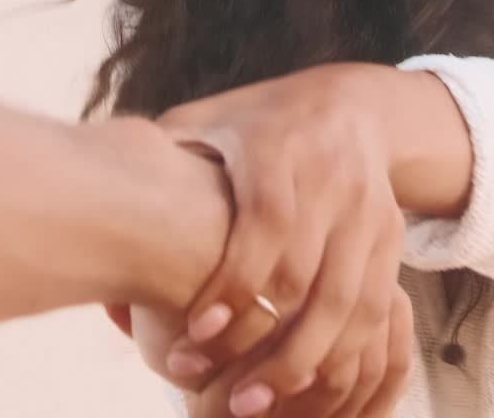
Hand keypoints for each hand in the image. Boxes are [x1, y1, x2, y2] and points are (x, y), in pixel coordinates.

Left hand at [159, 65, 407, 416]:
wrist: (350, 104)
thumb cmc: (256, 123)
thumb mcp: (205, 123)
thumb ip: (156, 170)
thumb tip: (102, 234)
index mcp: (279, 146)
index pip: (266, 222)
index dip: (235, 283)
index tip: (196, 335)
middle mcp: (330, 176)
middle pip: (308, 274)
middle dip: (268, 345)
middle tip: (225, 398)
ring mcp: (367, 208)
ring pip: (349, 302)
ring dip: (308, 364)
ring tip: (258, 405)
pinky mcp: (391, 235)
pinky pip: (376, 308)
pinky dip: (344, 354)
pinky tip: (306, 387)